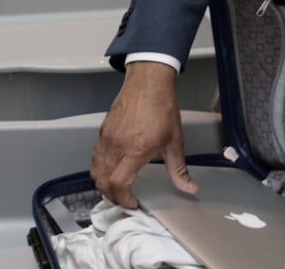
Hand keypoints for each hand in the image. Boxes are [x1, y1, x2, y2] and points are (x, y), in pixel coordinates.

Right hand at [91, 61, 197, 207]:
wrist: (148, 82)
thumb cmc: (161, 107)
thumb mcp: (174, 141)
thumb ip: (179, 169)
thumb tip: (189, 187)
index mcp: (134, 150)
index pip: (118, 184)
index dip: (123, 199)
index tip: (133, 203)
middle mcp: (116, 146)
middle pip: (102, 181)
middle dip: (112, 195)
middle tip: (125, 198)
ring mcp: (107, 138)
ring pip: (95, 169)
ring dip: (103, 182)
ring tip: (117, 186)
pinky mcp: (103, 130)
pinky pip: (95, 155)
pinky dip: (100, 167)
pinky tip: (112, 167)